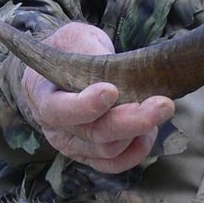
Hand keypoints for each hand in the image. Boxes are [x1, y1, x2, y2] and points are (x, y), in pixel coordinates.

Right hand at [17, 22, 175, 173]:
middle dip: (130, 121)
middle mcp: (54, 127)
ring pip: (108, 150)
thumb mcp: (76, 38)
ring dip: (138, 132)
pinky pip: (114, 164)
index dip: (85, 105)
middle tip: (162, 104)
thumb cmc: (70, 51)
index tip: (112, 91)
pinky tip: (149, 132)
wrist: (67, 70)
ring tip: (158, 108)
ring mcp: (72, 145)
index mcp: (41, 95)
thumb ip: (91, 53)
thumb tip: (116, 72)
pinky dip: (136, 151)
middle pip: (92, 134)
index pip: (60, 110)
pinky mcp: (91, 156)